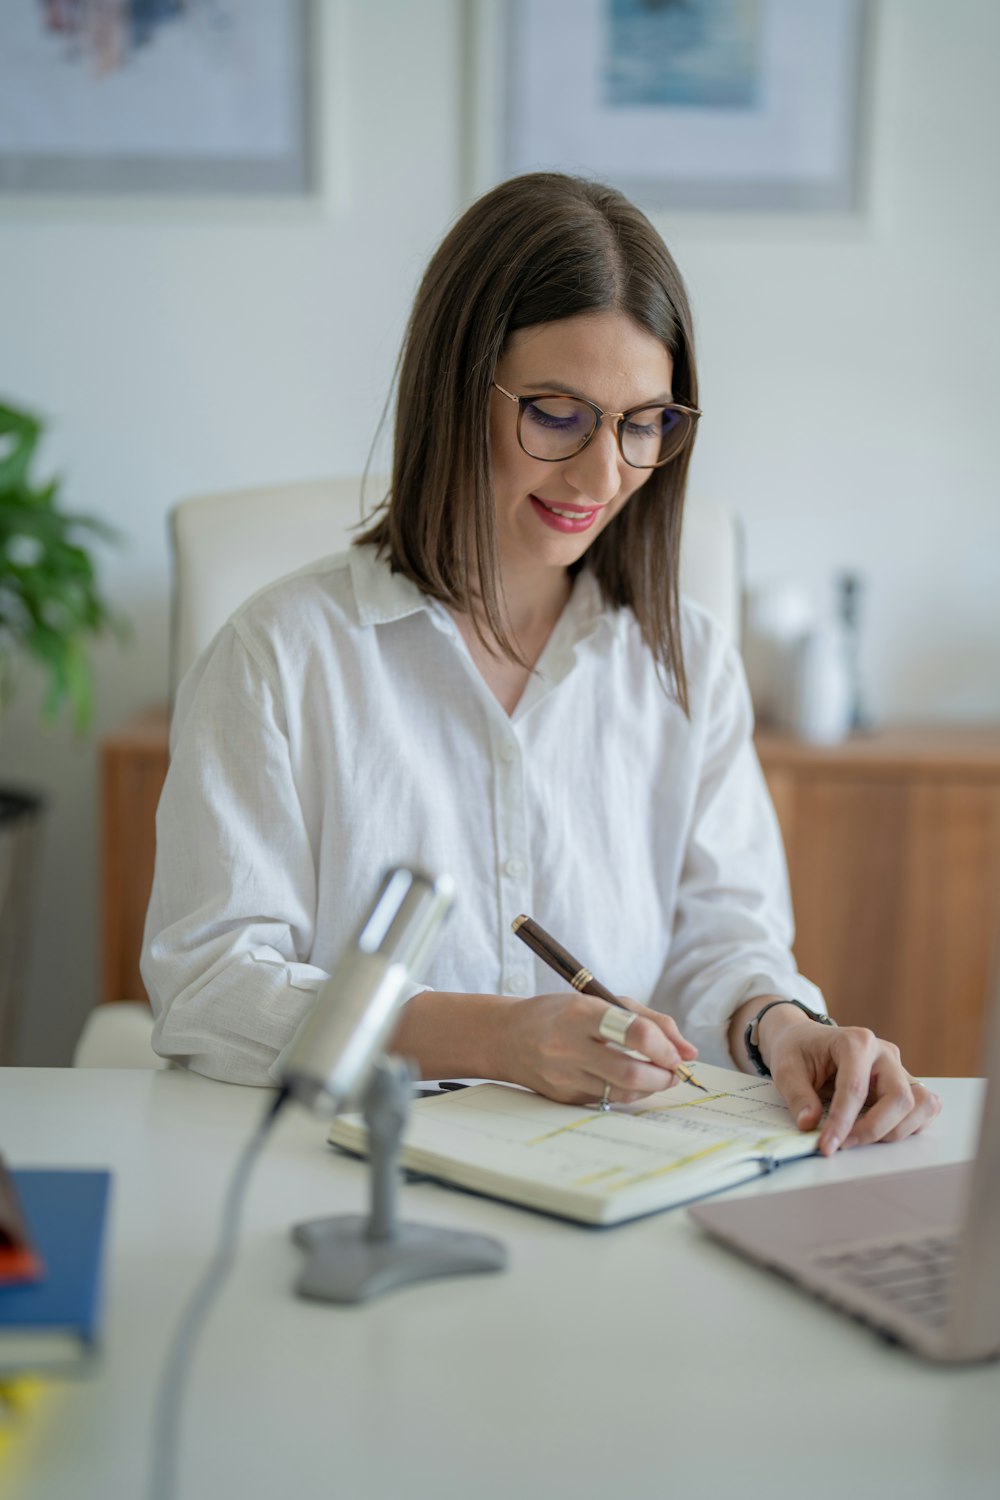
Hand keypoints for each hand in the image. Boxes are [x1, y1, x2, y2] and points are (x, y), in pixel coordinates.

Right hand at [500, 992, 698, 1106]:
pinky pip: (607, 1101)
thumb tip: (688, 1051)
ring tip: (656, 1075)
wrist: (507, 1037)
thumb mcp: (602, 1000)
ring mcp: (563, 1076)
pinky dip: (626, 1093)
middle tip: (673, 1072)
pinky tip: (627, 1080)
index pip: (635, 1033)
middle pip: (632, 1073)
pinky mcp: (562, 1097)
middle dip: (663, 1077)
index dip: (665, 1048)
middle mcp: (568, 1046)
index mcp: (580, 1013)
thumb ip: (649, 1020)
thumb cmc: (562, 1014)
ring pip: (623, 1093)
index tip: (677, 1054)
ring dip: (650, 1087)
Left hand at [758, 1004, 941, 1155]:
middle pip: (900, 1098)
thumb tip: (810, 1124)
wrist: (807, 1039)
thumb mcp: (785, 1068)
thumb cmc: (798, 1050)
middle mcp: (884, 1053)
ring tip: (863, 1138)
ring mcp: (897, 1068)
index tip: (828, 1146)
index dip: (843, 1122)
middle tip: (845, 1144)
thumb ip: (798, 1095)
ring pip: (921, 1104)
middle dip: (875, 1129)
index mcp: (855, 1042)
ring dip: (898, 1130)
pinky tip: (881, 1132)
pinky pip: (924, 1107)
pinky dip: (910, 1125)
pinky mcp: (904, 1083)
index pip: (856, 1088)